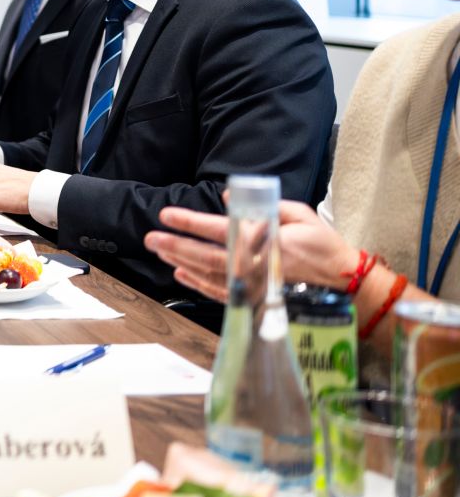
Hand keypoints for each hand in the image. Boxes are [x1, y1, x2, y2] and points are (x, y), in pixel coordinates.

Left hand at [144, 199, 357, 302]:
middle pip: (206, 255)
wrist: (345, 284)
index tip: (167, 215)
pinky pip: (220, 292)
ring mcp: (254, 284)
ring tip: (160, 252)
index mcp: (265, 241)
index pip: (220, 230)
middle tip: (150, 238)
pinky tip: (181, 273)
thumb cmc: (323, 245)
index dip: (191, 223)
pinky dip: (198, 283)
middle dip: (175, 245)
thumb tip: (224, 198)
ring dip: (181, 262)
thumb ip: (264, 206)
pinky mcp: (256, 298)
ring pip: (208, 274)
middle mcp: (255, 265)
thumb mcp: (300, 215)